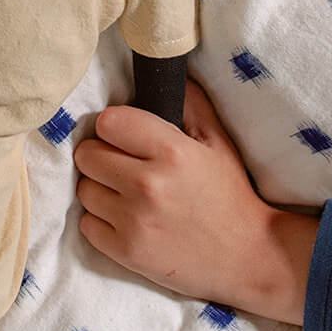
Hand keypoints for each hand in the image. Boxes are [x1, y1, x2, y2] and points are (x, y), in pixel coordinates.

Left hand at [74, 80, 318, 324]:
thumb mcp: (219, 142)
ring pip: (84, 189)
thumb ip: (191, 103)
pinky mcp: (126, 252)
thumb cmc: (229, 194)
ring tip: (125, 193)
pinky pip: (86, 224)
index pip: (108, 122)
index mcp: (171, 151)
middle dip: (102, 155)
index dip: (114, 126)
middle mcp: (147, 184)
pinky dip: (101, 221)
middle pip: (87, 155)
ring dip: (100, 188)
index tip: (126, 136)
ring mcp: (134, 221)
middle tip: (122, 164)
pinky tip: (126, 219)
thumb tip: (165, 73)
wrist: (247, 257)